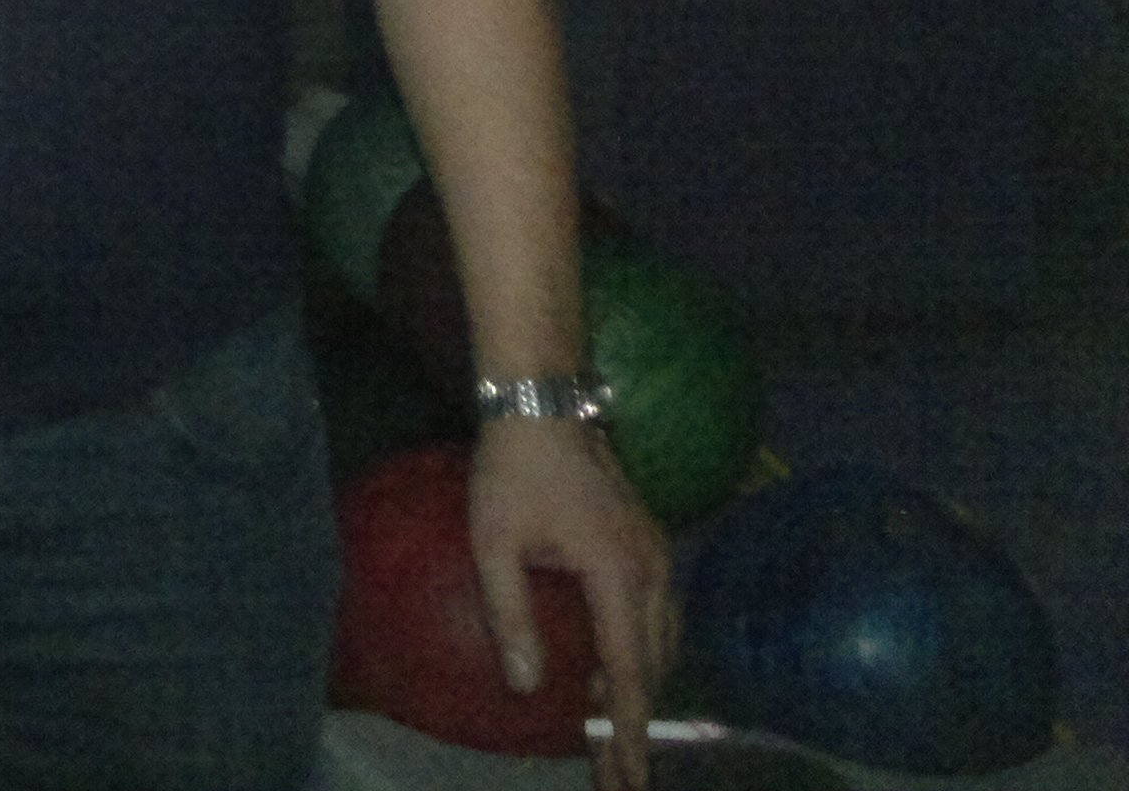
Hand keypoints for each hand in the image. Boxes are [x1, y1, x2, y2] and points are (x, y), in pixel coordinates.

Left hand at [467, 417, 672, 790]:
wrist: (544, 402)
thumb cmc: (512, 470)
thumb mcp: (494, 541)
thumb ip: (511, 615)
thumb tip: (527, 686)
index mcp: (618, 575)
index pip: (630, 672)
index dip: (628, 730)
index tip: (627, 777)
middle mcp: (653, 571)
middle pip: (654, 664)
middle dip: (638, 720)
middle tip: (616, 768)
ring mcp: (658, 554)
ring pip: (662, 640)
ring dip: (641, 684)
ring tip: (614, 727)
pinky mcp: (650, 542)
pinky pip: (658, 614)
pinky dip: (642, 650)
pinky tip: (615, 664)